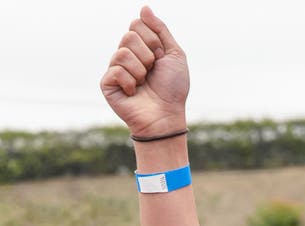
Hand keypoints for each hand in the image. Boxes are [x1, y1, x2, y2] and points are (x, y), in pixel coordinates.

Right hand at [99, 7, 188, 136]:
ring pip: (122, 52)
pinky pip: (116, 70)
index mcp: (140, 46)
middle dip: (148, 56)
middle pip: (129, 36)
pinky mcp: (107, 83)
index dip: (153, 40)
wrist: (167, 115)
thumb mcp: (174, 54)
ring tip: (144, 83)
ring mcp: (115, 68)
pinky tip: (133, 92)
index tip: (161, 57)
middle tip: (153, 72)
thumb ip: (160, 29)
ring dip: (141, 70)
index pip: (137, 24)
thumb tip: (144, 7)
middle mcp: (125, 54)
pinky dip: (130, 82)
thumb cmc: (173, 88)